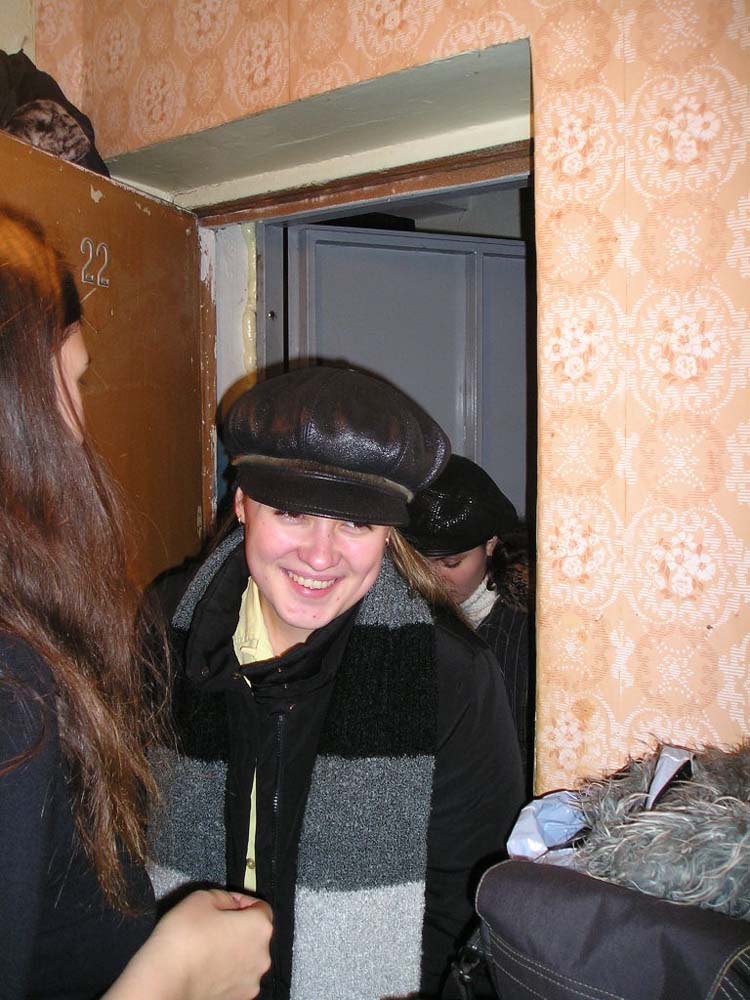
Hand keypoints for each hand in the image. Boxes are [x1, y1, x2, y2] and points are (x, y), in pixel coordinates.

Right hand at [105, 888, 272, 999]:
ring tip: (206, 949)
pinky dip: (226, 972)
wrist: (164, 980)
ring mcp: (250, 982)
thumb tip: (231, 904)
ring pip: (246, 958)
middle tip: (213, 926)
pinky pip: (236, 978)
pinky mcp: (237, 999)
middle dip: (238, 928)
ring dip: (233, 951)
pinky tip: (206, 967)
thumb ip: (225, 897)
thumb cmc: (183, 938)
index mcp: (259, 928)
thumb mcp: (203, 897)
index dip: (242, 902)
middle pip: (255, 934)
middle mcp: (261, 957)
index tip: (226, 905)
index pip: (260, 907)